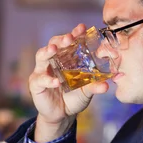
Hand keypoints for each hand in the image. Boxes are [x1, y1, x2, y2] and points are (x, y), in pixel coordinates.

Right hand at [29, 23, 109, 141]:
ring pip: (41, 56)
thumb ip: (95, 86)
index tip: (82, 28)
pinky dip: (48, 79)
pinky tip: (56, 82)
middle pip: (53, 44)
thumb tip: (106, 85)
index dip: (75, 33)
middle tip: (69, 38)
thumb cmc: (74, 97)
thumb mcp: (87, 91)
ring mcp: (43, 71)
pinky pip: (40, 79)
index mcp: (66, 58)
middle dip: (60, 39)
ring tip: (54, 50)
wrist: (63, 115)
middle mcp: (53, 61)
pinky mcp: (36, 84)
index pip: (69, 42)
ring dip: (47, 51)